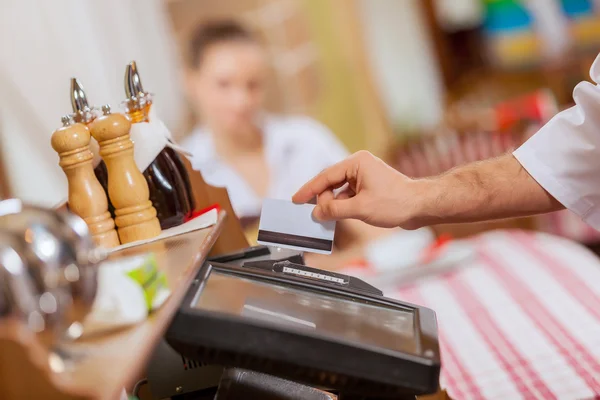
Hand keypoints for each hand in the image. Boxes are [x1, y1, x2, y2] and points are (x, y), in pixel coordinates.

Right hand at [292, 151, 421, 228]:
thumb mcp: (360, 208)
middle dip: (324, 200)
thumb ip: (334, 210)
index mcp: (356, 163)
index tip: (296, 199)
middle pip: (331, 183)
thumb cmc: (396, 202)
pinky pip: (348, 195)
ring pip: (339, 191)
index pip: (325, 176)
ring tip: (331, 218)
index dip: (309, 190)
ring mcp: (364, 176)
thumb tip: (317, 212)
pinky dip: (343, 206)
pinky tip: (341, 216)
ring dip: (335, 205)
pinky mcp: (369, 186)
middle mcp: (359, 165)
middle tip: (319, 216)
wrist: (420, 206)